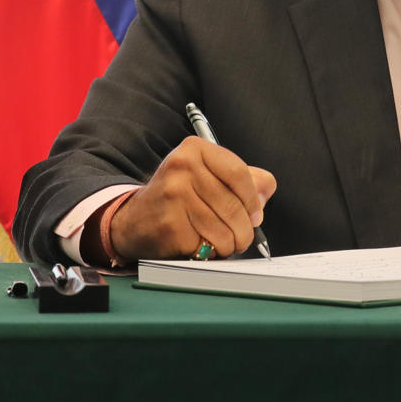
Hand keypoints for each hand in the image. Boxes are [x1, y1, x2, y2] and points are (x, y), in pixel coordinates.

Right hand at [109, 137, 275, 260]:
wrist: (134, 220)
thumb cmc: (176, 198)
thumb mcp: (207, 176)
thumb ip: (243, 178)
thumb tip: (265, 190)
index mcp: (194, 149)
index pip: (238, 172)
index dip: (252, 198)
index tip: (255, 214)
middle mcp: (181, 167)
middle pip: (234, 205)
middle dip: (245, 229)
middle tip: (242, 236)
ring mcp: (173, 196)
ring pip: (225, 229)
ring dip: (229, 244)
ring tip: (221, 241)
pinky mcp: (170, 225)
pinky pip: (209, 245)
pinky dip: (212, 251)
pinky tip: (201, 244)